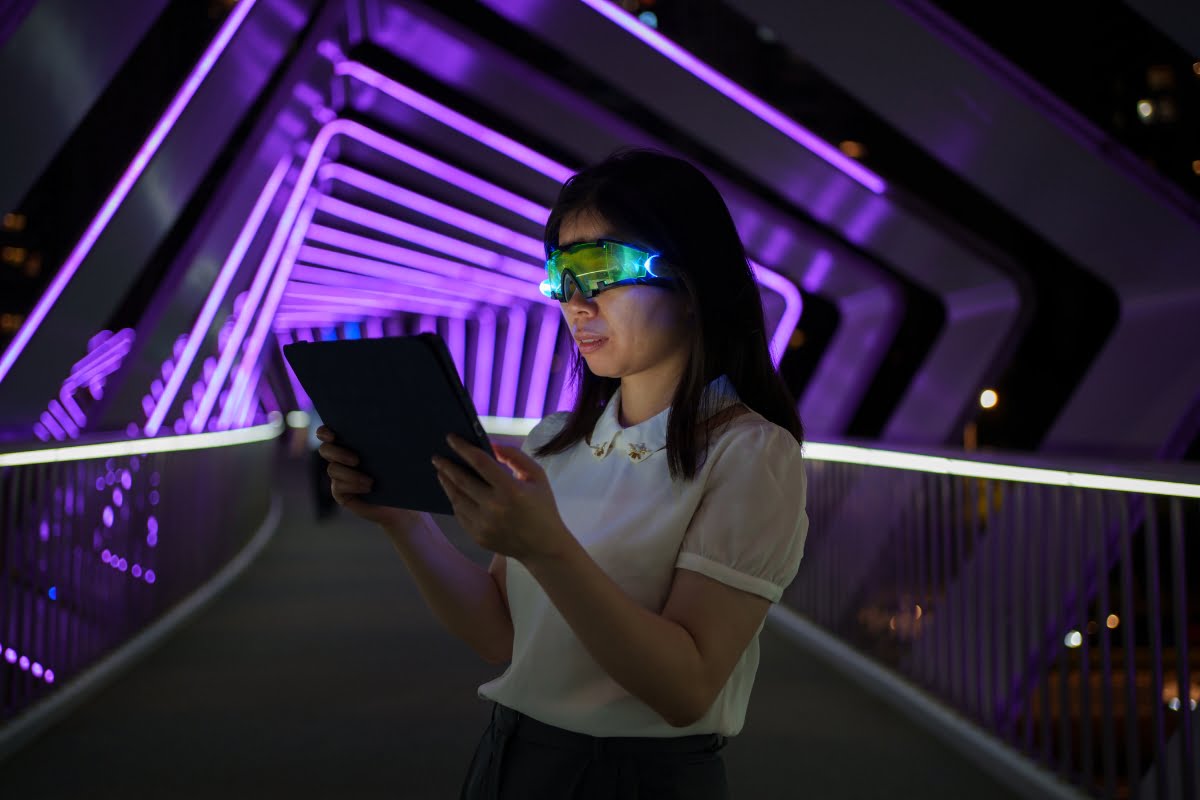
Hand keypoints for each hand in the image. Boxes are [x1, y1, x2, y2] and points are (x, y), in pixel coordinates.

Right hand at [315, 426, 425, 530]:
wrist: (405, 500)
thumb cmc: (403, 472)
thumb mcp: (398, 451)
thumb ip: (390, 437)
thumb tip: (393, 425)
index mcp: (352, 442)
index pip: (328, 433)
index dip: (325, 431)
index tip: (332, 434)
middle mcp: (341, 457)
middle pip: (326, 449)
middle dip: (337, 453)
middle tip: (357, 460)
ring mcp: (340, 476)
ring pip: (333, 469)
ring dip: (350, 474)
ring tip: (370, 481)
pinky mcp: (341, 493)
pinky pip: (338, 486)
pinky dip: (352, 485)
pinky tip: (368, 487)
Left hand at [433, 434, 572, 562]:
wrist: (544, 547)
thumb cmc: (542, 506)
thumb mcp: (537, 476)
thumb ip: (515, 456)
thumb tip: (491, 445)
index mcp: (511, 490)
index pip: (480, 462)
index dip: (463, 448)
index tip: (450, 438)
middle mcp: (494, 507)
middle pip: (462, 480)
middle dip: (446, 466)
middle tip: (436, 457)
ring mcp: (484, 524)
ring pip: (456, 499)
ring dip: (446, 483)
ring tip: (441, 472)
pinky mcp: (478, 536)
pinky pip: (460, 515)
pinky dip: (455, 500)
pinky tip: (454, 491)